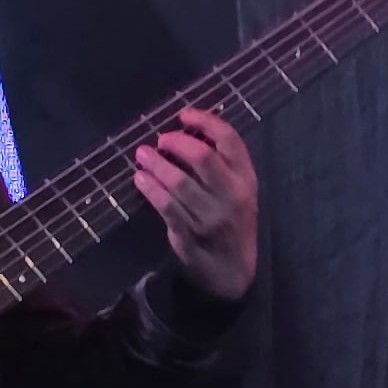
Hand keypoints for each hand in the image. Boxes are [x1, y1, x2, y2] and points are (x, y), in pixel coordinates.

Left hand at [130, 110, 258, 305]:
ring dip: (156, 164)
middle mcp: (232, 195)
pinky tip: (140, 179)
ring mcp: (210, 216)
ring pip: (178, 182)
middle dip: (176, 142)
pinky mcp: (190, 233)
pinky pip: (165, 206)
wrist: (233, 271)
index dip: (205, 121)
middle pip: (202, 157)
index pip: (229, 140)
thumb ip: (222, 166)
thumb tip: (188, 134)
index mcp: (247, 179)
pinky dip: (150, 189)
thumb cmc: (234, 223)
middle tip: (161, 139)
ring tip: (142, 155)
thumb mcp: (240, 192)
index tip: (184, 115)